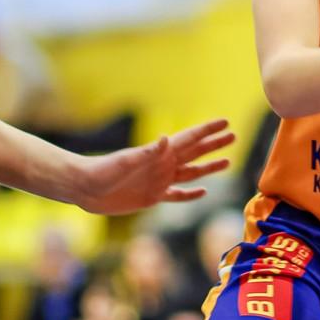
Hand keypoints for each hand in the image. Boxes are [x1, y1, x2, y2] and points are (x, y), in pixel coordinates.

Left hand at [78, 119, 235, 214]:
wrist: (86, 189)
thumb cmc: (102, 171)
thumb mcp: (125, 161)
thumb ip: (147, 152)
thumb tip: (167, 138)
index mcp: (159, 154)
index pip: (189, 139)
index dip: (207, 131)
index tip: (225, 122)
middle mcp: (162, 165)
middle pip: (195, 153)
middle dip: (214, 145)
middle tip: (233, 135)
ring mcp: (159, 181)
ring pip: (191, 173)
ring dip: (209, 167)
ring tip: (227, 161)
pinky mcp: (153, 197)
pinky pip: (177, 195)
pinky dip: (191, 194)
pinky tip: (203, 191)